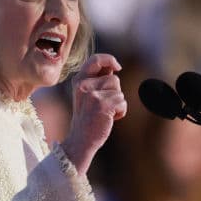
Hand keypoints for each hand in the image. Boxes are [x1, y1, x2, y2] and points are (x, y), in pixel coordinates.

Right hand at [61, 54, 126, 173]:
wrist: (80, 140)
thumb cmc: (87, 118)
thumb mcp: (86, 95)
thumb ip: (96, 80)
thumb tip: (113, 68)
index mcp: (78, 80)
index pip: (95, 60)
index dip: (109, 60)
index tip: (117, 67)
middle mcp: (84, 85)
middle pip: (114, 78)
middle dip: (115, 92)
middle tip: (103, 106)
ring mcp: (93, 95)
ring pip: (119, 91)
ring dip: (118, 103)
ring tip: (105, 113)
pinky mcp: (103, 105)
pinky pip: (122, 102)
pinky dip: (121, 112)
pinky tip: (110, 119)